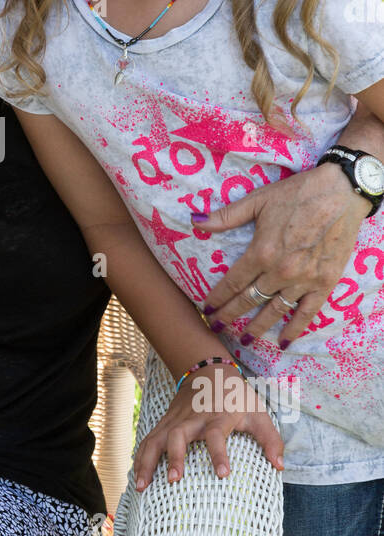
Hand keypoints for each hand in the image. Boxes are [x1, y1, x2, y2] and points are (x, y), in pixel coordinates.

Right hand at [133, 369, 284, 488]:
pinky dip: (140, 457)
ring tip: (141, 486)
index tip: (222, 474)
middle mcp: (193, 419)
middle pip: (179, 436)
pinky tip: (136, 477)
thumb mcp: (259, 413)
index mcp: (218, 417)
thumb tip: (280, 467)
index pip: (217, 435)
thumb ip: (271, 439)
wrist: (209, 371)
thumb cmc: (237, 397)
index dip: (219, 454)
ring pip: (156, 439)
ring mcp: (175, 421)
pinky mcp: (164, 424)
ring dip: (147, 461)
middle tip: (173, 480)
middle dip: (174, 457)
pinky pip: (148, 440)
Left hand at [193, 164, 370, 345]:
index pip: (233, 282)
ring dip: (258, 328)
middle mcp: (280, 271)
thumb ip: (226, 216)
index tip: (207, 309)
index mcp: (261, 252)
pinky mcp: (325, 283)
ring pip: (275, 310)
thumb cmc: (297, 193)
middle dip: (230, 316)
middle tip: (216, 327)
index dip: (218, 298)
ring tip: (244, 341)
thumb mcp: (258, 200)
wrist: (340, 193)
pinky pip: (307, 312)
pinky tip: (284, 342)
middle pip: (250, 300)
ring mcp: (304, 280)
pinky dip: (295, 328)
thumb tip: (195, 222)